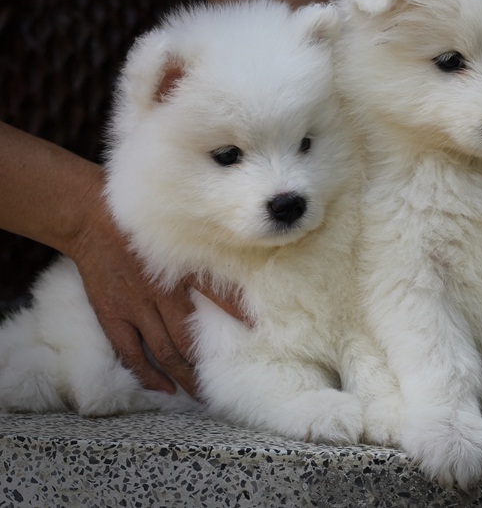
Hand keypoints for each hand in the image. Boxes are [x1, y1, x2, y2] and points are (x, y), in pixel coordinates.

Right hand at [71, 179, 248, 396]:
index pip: (218, 296)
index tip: (256, 332)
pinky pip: (130, 352)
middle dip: (208, 364)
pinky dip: (147, 373)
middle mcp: (160, 293)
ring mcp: (135, 307)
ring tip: (200, 394)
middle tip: (227, 382)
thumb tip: (239, 256)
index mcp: (180, 270)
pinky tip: (163, 389)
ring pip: (164, 351)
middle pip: (189, 338)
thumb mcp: (179, 235)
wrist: (92, 220)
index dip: (238, 315)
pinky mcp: (113, 315)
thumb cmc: (141, 227)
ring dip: (183, 375)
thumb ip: (203, 252)